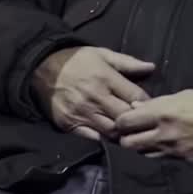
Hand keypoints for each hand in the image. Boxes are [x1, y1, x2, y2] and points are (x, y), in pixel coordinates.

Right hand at [32, 47, 154, 139]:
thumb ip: (128, 62)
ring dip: (122, 132)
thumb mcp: (103, 54)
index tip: (150, 105)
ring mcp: (82, 113)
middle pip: (125, 117)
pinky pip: (93, 138)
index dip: (146, 103)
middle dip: (137, 120)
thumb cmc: (77, 60)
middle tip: (142, 121)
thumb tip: (151, 67)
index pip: (135, 96)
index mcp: (106, 78)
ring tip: (128, 129)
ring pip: (111, 131)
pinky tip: (110, 135)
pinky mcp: (70, 125)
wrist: (41, 68)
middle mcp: (95, 98)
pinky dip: (104, 138)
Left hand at [115, 89, 192, 161]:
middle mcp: (164, 133)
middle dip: (126, 138)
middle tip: (131, 133)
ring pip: (140, 154)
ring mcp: (172, 150)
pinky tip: (160, 147)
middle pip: (128, 142)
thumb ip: (156, 103)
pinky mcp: (181, 161)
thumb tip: (135, 108)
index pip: (125, 121)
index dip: (121, 121)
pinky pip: (158, 160)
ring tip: (145, 140)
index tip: (124, 120)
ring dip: (140, 148)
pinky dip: (155, 154)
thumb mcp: (181, 95)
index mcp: (163, 112)